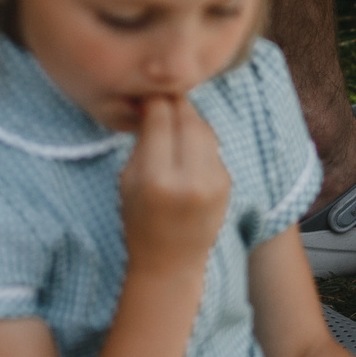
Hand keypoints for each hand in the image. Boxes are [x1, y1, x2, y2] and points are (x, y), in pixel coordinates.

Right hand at [119, 94, 229, 274]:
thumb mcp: (128, 181)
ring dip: (189, 117)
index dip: (153, 100)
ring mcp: (214, 182)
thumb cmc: (139, 221)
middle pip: (187, 118)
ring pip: (204, 129)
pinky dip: (199, 139)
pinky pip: (213, 148)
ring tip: (173, 114)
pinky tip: (186, 142)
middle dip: (174, 103)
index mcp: (157, 179)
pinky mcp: (227, 184)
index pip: (160, 118)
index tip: (145, 93)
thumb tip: (152, 105)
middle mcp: (190, 179)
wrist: (171, 262)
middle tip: (162, 94)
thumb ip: (141, 142)